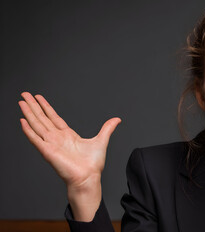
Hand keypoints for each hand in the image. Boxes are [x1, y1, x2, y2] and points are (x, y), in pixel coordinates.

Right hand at [18, 92, 120, 220]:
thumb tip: (117, 119)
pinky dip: (28, 130)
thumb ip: (107, 128)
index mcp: (67, 135)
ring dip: (29, 113)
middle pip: (42, 118)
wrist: (88, 177)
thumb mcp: (101, 140)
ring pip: (37, 125)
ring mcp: (51, 144)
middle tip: (25, 94)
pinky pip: (36, 139)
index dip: (45, 107)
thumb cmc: (93, 164)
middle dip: (33, 106)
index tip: (38, 98)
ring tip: (21, 102)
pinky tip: (22, 121)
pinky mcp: (47, 151)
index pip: (53, 117)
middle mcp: (57, 138)